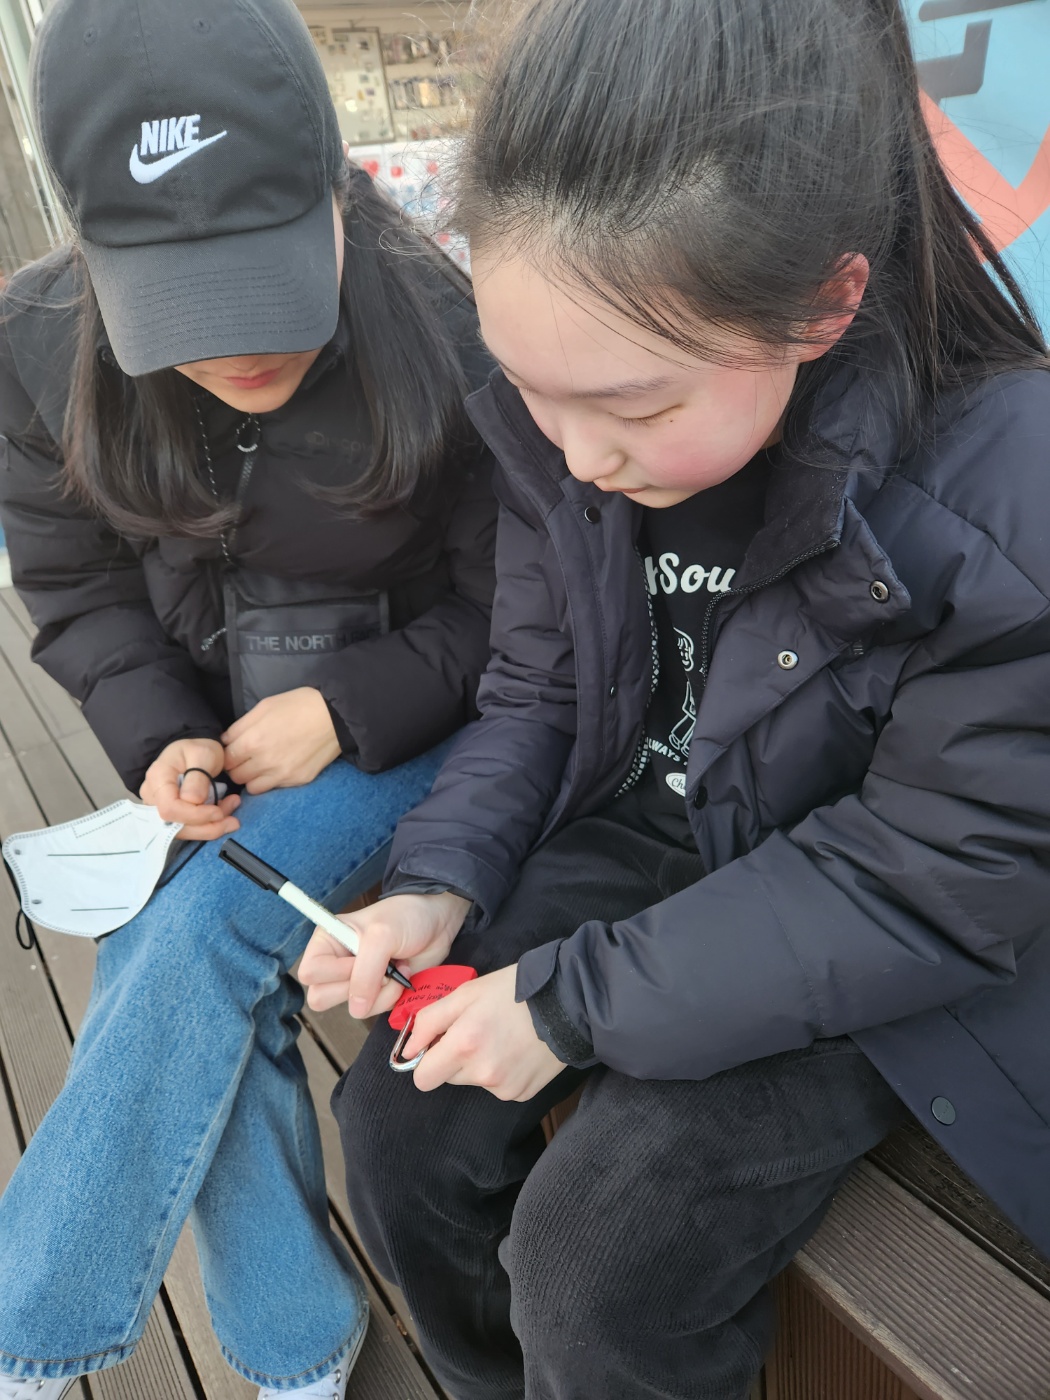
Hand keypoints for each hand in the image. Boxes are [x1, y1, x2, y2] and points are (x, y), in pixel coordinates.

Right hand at [139, 737, 240, 840]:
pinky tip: (224, 814)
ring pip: (182, 830)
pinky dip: (207, 826)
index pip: (170, 808)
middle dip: (207, 827)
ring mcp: (159, 807)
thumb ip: (198, 777)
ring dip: (210, 828)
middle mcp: (153, 796)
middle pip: (174, 825)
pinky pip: (187, 827)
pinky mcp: (172, 814)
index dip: (195, 816)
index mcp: (158, 778)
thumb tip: (193, 801)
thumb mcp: (202, 754)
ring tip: (232, 815)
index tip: (218, 812)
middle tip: (234, 820)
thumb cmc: (198, 748)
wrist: (195, 749)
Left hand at [221, 688, 340, 793]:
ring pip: (252, 788)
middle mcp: (264, 762)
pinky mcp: (297, 780)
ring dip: (252, 777)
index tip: (235, 750)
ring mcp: (282, 774)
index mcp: (253, 741)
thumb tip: (226, 741)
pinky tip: (278, 767)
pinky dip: (270, 781)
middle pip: (236, 776)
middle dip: (238, 766)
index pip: (226, 759)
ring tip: (261, 764)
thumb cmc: (298, 705)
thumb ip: (240, 726)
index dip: (228, 754)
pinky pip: (273, 788)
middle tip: (247, 757)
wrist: (335, 716)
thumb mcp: (264, 707)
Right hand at [298, 891, 470, 1017]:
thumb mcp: (382, 936)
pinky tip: (402, 975)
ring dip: (379, 994)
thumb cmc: (406, 916)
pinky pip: (374, 1011)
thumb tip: (356, 1007)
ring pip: (352, 1009)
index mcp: (326, 942)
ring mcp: (356, 981)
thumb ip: (365, 972)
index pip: (310, 973)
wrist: (436, 920)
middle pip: (322, 997)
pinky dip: (391, 997)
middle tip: (379, 968)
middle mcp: (335, 963)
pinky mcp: (376, 994)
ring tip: (396, 970)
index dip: (336, 973)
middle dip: (357, 989)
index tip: (361, 959)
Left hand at [404, 965, 565, 1100]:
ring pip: (473, 1081)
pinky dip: (502, 1071)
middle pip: (448, 1078)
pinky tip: (517, 1049)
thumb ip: (429, 1021)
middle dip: (455, 1058)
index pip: (422, 1079)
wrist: (568, 1002)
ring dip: (479, 1064)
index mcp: (464, 1045)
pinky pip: (498, 1086)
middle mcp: (483, 1073)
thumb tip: (408, 1049)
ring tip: (503, 1036)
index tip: (440, 1043)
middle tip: (477, 1030)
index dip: (427, 1060)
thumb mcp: (466, 992)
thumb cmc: (513, 990)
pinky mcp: (522, 1093)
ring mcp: (504, 1087)